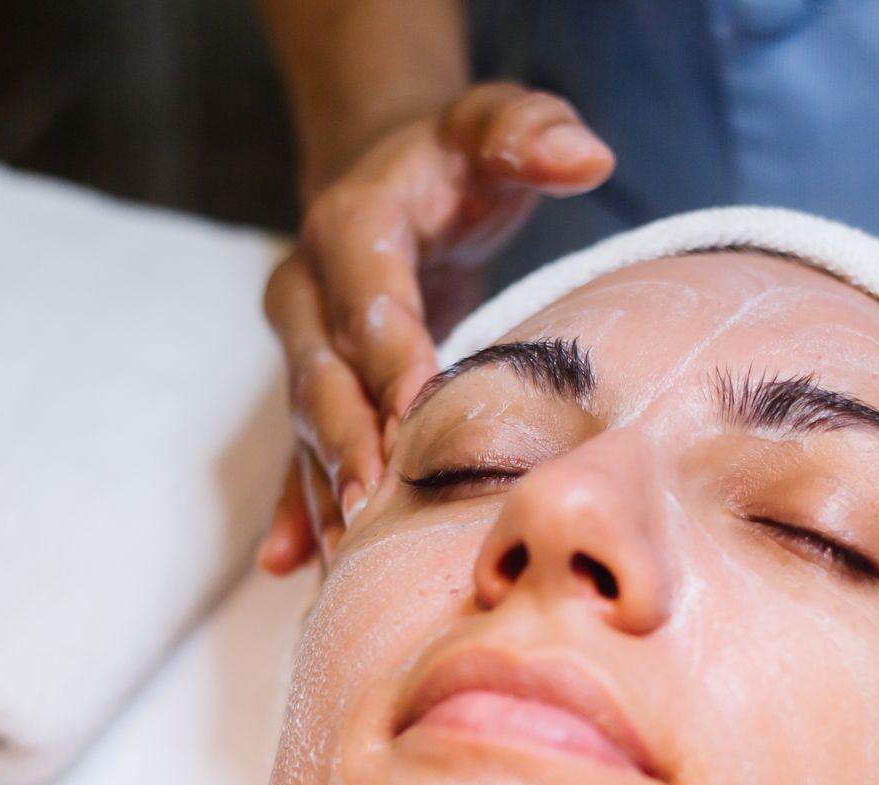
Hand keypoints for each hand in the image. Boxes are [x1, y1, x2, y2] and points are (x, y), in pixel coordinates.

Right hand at [260, 84, 614, 572]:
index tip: (415, 408)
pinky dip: (295, 510)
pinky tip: (289, 567)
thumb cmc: (455, 157)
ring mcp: (304, 346)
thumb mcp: (494, 123)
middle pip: (323, 374)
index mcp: (352, 225)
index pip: (371, 296)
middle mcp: (309, 289)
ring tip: (350, 558)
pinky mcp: (316, 388)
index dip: (390, 351)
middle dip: (349, 441)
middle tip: (376, 506)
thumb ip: (531, 131)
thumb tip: (588, 156)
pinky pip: (297, 454)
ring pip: (308, 426)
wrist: (389, 175)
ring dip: (326, 491)